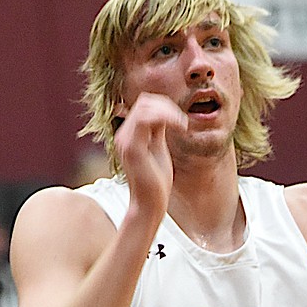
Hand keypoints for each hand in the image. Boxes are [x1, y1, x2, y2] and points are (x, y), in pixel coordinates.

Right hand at [114, 93, 187, 220]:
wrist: (150, 204)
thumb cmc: (156, 181)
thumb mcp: (158, 148)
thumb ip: (157, 131)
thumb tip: (165, 114)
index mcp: (129, 134)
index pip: (144, 105)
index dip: (164, 106)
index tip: (180, 121)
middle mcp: (123, 135)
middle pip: (144, 102)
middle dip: (167, 106)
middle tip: (183, 123)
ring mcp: (125, 141)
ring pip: (144, 107)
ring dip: (168, 111)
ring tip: (182, 125)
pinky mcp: (132, 148)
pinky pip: (144, 120)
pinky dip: (166, 118)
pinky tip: (180, 127)